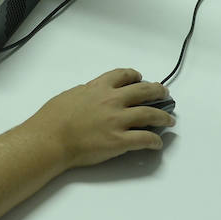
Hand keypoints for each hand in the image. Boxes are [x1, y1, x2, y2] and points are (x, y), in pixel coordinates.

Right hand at [24, 68, 171, 168]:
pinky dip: (154, 141)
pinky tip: (157, 144)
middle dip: (158, 92)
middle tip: (165, 94)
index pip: (123, 75)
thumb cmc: (53, 118)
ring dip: (163, 117)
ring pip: (150, 114)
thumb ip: (86, 92)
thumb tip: (93, 95)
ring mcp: (118, 121)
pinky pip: (144, 139)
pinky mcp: (120, 141)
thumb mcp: (70, 95)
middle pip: (144, 91)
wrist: (50, 139)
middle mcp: (112, 100)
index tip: (140, 78)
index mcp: (98, 88)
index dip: (135, 76)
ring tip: (170, 120)